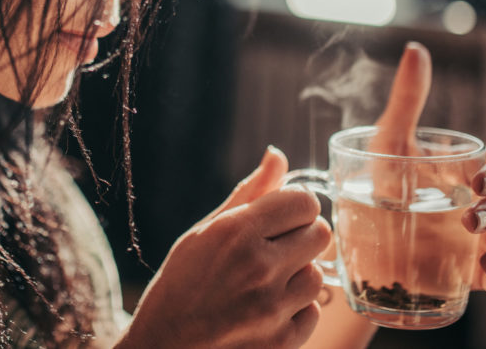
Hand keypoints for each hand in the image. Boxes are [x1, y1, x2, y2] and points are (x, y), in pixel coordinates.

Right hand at [119, 148, 331, 348]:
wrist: (164, 347)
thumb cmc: (181, 284)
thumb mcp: (205, 232)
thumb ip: (248, 194)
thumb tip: (278, 155)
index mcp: (236, 232)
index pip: (304, 201)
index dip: (296, 207)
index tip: (281, 217)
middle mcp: (258, 267)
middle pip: (321, 234)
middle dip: (302, 237)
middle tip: (277, 249)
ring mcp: (272, 308)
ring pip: (318, 275)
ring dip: (298, 276)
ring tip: (267, 283)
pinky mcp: (282, 342)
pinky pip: (313, 312)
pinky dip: (295, 311)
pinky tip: (266, 310)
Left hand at [373, 42, 485, 306]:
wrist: (355, 240)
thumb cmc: (377, 182)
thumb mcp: (387, 142)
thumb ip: (406, 99)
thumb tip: (415, 49)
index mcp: (462, 174)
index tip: (475, 182)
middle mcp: (476, 207)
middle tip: (469, 220)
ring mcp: (477, 242)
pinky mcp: (472, 275)